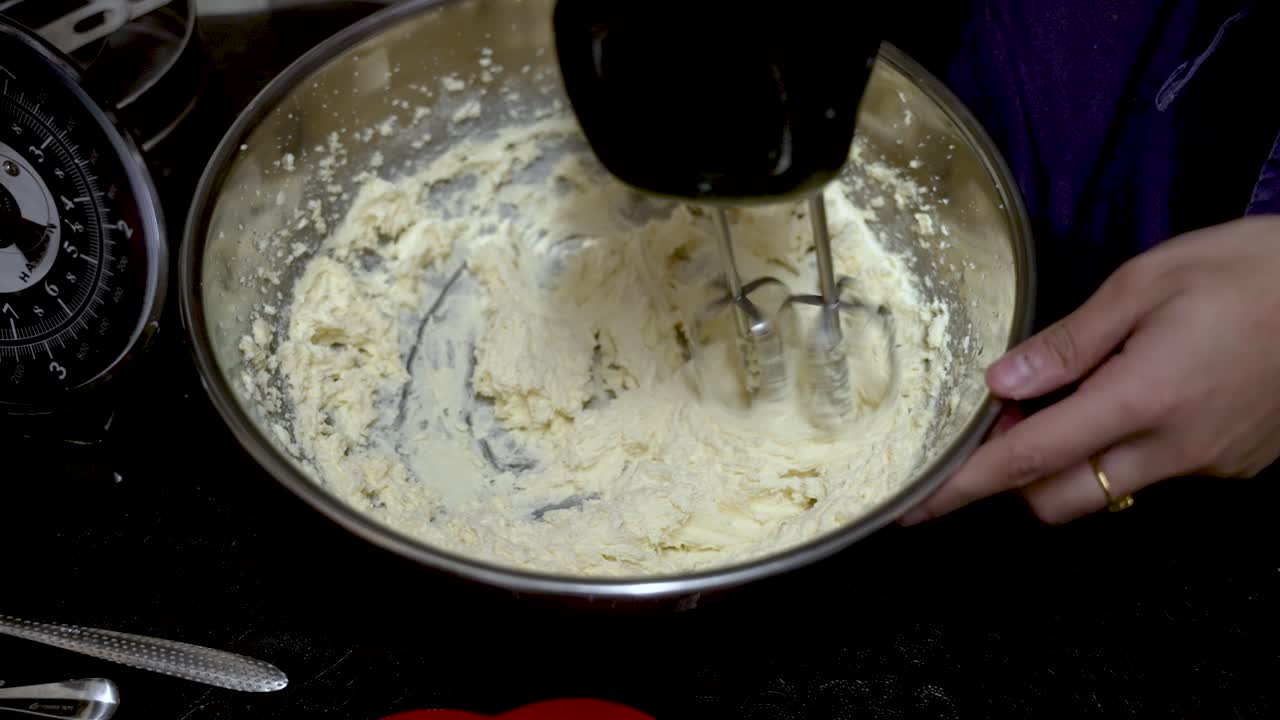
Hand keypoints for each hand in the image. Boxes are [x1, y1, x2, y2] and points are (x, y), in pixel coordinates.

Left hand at [901, 215, 1279, 524]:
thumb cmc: (1255, 269)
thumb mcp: (1150, 283)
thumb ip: (1070, 342)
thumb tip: (1002, 384)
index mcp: (1141, 399)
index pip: (1029, 460)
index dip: (965, 488)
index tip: (918, 508)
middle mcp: (1173, 448)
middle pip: (1060, 499)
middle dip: (1015, 478)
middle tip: (1006, 422)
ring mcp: (1210, 463)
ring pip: (1108, 491)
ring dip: (1069, 463)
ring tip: (1068, 398)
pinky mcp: (1237, 463)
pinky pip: (1156, 474)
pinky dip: (1123, 449)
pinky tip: (1134, 395)